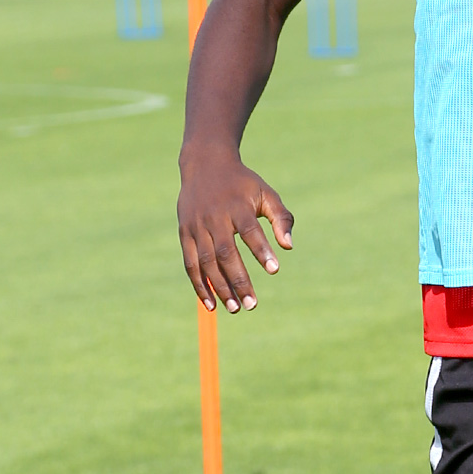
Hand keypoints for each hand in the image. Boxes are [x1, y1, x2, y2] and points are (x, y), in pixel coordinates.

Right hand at [178, 152, 293, 311]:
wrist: (205, 164)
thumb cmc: (242, 184)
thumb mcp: (265, 193)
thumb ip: (281, 218)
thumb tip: (288, 247)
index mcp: (236, 206)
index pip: (250, 231)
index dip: (261, 250)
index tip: (275, 270)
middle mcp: (214, 217)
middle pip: (225, 252)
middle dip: (239, 280)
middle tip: (252, 305)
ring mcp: (196, 226)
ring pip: (206, 262)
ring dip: (219, 287)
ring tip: (235, 309)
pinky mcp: (184, 234)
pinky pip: (190, 264)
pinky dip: (199, 285)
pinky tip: (211, 304)